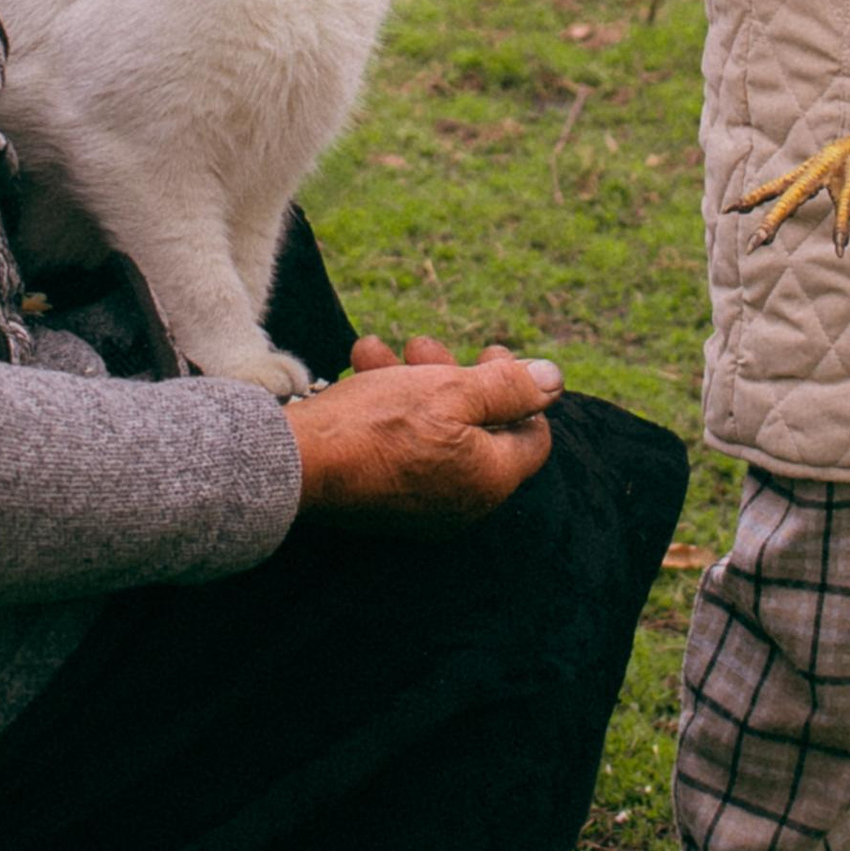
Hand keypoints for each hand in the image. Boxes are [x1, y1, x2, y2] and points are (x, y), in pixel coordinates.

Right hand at [287, 342, 558, 530]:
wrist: (294, 465)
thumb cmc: (379, 425)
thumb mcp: (453, 391)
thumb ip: (510, 388)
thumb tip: (554, 381)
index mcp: (489, 479)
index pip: (531, 434)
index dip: (519, 390)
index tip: (490, 353)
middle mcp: (461, 503)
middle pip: (478, 429)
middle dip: (453, 374)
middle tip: (427, 344)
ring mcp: (420, 506)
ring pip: (432, 430)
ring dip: (412, 381)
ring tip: (382, 348)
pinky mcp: (382, 500)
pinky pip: (400, 448)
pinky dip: (386, 407)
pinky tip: (359, 371)